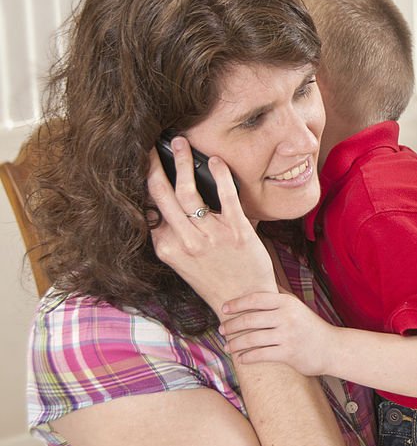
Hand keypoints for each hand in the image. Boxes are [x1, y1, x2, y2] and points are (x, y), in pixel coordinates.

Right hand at [147, 139, 275, 315]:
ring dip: (183, 162)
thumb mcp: (183, 261)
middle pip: (162, 193)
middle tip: (155, 144)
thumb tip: (171, 200)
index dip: (143, 182)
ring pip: (188, 191)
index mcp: (166, 247)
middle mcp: (185, 241)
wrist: (246, 302)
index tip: (141, 162)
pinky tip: (215, 161)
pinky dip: (219, 174)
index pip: (148, 207)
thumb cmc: (215, 279)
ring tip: (181, 143)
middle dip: (156, 164)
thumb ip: (175, 234)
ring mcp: (210, 237)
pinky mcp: (238, 232)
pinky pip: (226, 196)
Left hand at [220, 291, 337, 375]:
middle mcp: (287, 316)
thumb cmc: (310, 327)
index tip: (224, 309)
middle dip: (231, 326)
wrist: (331, 348)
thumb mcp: (297, 306)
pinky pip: (260, 354)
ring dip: (235, 344)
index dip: (237, 303)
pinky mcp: (288, 353)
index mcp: (287, 302)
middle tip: (222, 330)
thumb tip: (260, 282)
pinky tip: (241, 358)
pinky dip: (247, 357)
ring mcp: (287, 335)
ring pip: (252, 339)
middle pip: (250, 319)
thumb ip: (280, 295)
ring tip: (227, 346)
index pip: (256, 299)